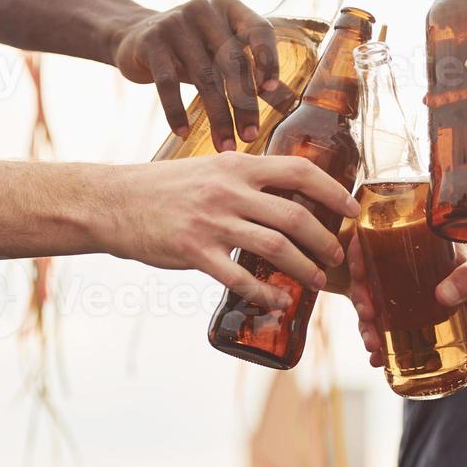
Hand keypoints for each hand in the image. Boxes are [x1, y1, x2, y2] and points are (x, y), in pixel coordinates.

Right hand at [107, 151, 356, 309]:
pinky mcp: (193, 252)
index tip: (352, 209)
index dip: (333, 190)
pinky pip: (239, 278)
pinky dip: (264, 292)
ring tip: (316, 281)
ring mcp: (211, 222)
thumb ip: (245, 177)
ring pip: (274, 248)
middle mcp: (228, 190)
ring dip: (303, 268)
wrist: (114, 202)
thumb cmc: (164, 187)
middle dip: (325, 240)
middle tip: (336, 256)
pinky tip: (277, 301)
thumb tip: (285, 191)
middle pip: (294, 216)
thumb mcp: (209, 169)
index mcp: (237, 166)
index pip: (299, 171)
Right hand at [112, 0, 280, 152]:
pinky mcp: (151, 41)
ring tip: (225, 146)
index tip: (270, 92)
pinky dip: (177, 112)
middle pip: (232, 61)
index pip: (259, 29)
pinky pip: (167, 84)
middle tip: (250, 137)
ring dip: (217, 117)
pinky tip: (184, 133)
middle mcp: (204, 8)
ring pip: (203, 77)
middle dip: (244, 104)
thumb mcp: (221, 50)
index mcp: (230, 7)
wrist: (135, 36)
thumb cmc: (193, 49)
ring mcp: (176, 22)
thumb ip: (252, 69)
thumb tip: (288, 102)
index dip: (268, 60)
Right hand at [345, 239, 466, 365]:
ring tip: (373, 347)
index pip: (375, 238)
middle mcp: (406, 263)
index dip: (358, 254)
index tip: (357, 274)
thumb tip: (442, 295)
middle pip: (369, 277)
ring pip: (376, 304)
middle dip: (361, 299)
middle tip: (368, 319)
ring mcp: (409, 289)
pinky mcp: (417, 312)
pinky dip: (382, 341)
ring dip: (368, 326)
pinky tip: (378, 358)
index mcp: (417, 239)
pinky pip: (391, 324)